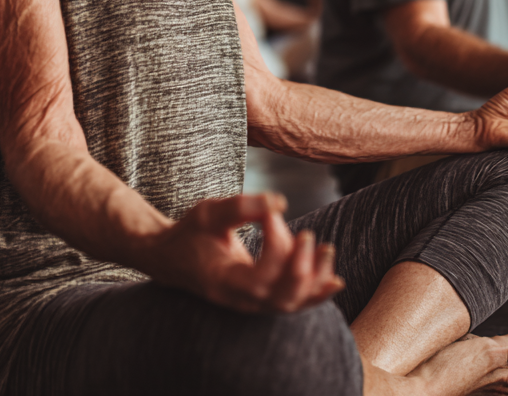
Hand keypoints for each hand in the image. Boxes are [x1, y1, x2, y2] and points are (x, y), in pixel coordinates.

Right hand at [145, 192, 343, 313]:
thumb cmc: (191, 232)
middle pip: (282, 299)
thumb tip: (280, 202)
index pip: (261, 277)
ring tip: (328, 249)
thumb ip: (242, 206)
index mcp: (223, 281)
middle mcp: (240, 300)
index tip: (270, 213)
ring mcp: (252, 304)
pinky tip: (335, 281)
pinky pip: (293, 303)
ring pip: (292, 304)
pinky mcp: (262, 298)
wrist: (172, 258)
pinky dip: (316, 294)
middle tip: (309, 235)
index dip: (275, 246)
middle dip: (303, 268)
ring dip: (316, 280)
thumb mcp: (208, 212)